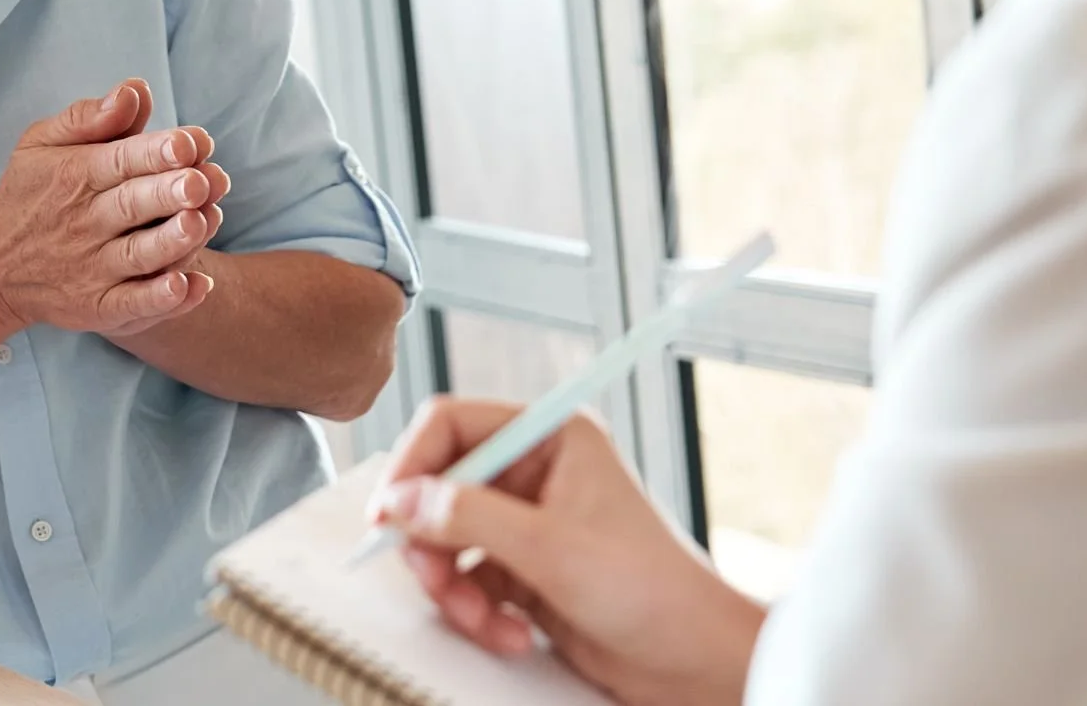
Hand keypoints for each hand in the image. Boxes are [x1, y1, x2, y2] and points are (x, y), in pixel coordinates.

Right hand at [0, 78, 231, 337]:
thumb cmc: (30, 194)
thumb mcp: (42, 144)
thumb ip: (89, 117)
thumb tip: (136, 90)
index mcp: (75, 175)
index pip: (121, 159)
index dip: (157, 151)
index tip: (191, 142)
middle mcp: (84, 222)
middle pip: (133, 205)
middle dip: (170, 192)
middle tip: (203, 181)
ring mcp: (91, 268)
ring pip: (138, 255)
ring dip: (171, 242)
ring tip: (200, 223)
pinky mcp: (97, 307)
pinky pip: (132, 306)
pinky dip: (161, 299)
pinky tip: (191, 286)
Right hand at [372, 398, 765, 705]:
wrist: (697, 663)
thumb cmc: (653, 591)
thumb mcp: (550, 549)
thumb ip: (468, 516)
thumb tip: (402, 500)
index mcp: (550, 437)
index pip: (451, 424)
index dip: (412, 465)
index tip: (389, 513)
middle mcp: (535, 472)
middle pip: (440, 488)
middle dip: (433, 544)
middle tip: (436, 582)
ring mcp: (527, 524)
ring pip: (447, 540)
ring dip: (454, 588)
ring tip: (484, 620)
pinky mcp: (525, 571)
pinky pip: (468, 580)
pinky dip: (476, 612)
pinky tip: (508, 634)